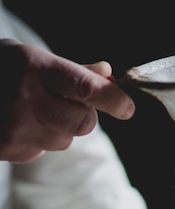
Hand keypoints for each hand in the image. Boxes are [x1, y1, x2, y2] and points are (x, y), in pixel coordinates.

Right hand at [0, 39, 134, 162]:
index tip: (128, 108)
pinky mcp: (11, 150)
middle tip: (70, 105)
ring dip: (60, 129)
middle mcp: (25, 98)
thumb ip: (71, 70)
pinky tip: (18, 124)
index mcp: (34, 68)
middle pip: (83, 122)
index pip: (85, 87)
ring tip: (33, 111)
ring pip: (66, 140)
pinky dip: (39, 140)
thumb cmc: (1, 70)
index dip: (112, 99)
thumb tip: (108, 74)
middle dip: (84, 116)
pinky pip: (44, 150)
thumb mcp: (31, 58)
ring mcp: (17, 128)